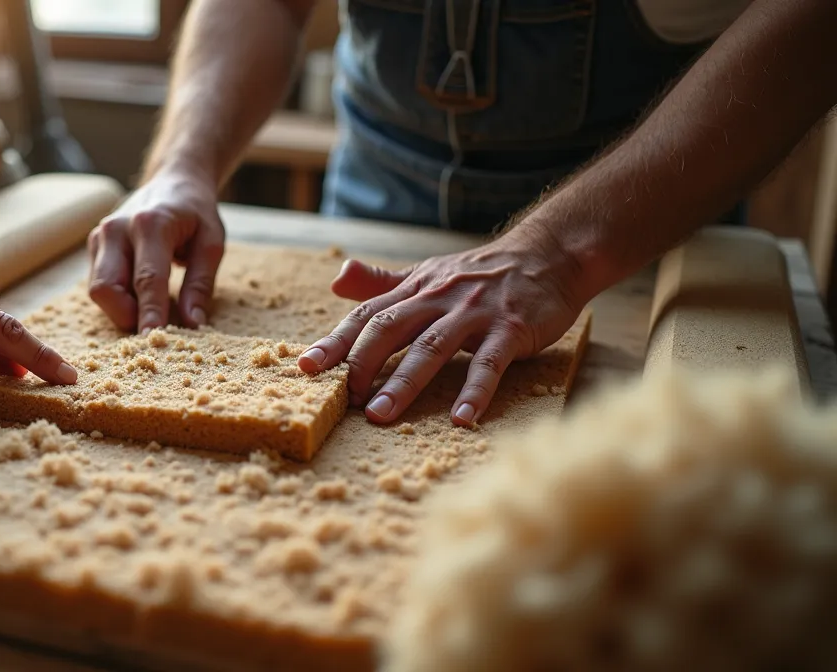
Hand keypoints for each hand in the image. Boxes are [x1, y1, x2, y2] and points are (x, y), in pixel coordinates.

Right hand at [86, 170, 225, 331]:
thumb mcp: (211, 243)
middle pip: (105, 288)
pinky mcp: (94, 246)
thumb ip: (201, 284)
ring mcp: (99, 237)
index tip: (154, 341)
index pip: (147, 279)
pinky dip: (119, 298)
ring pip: (99, 290)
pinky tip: (142, 293)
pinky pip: (100, 284)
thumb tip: (192, 324)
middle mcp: (116, 229)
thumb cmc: (195, 212)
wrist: (173, 180)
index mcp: (150, 224)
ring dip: (123, 308)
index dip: (149, 314)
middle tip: (157, 325)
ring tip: (154, 304)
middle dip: (127, 316)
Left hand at [297, 234, 584, 426]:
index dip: (335, 342)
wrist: (548, 254)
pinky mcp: (510, 329)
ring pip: (430, 348)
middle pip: (389, 330)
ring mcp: (473, 314)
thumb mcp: (428, 274)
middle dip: (362, 365)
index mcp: (414, 290)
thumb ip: (382, 283)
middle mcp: (437, 299)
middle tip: (345, 401)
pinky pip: (489, 364)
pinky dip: (474, 392)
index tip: (305, 368)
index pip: (365, 316)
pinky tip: (461, 420)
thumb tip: (336, 280)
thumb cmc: (480, 274)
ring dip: (404, 383)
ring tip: (380, 416)